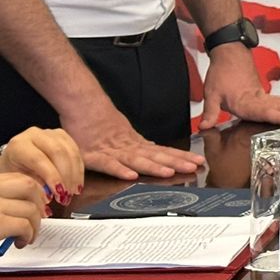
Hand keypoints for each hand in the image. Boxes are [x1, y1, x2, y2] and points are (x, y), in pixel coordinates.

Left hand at [0, 128, 83, 204]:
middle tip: (67, 195)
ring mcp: (51, 133)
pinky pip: (77, 152)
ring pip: (70, 151)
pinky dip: (79, 169)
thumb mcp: (17, 179)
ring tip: (73, 192)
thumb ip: (33, 184)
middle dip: (66, 176)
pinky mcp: (63, 136)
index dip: (51, 176)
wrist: (14, 160)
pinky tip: (77, 183)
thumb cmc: (14, 173)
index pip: (38, 158)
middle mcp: (35, 134)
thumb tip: (50, 194)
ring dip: (75, 174)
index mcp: (19, 145)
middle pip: (58, 152)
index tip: (58, 193)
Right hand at [0, 172, 46, 247]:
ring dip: (35, 224)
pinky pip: (24, 226)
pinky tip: (21, 242)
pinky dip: (28, 235)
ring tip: (27, 236)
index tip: (41, 202)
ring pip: (31, 207)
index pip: (20, 177)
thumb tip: (38, 204)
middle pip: (29, 187)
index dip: (35, 190)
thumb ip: (9, 201)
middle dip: (40, 205)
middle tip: (38, 220)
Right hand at [58, 99, 199, 181]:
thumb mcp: (123, 135)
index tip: (197, 161)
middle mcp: (128, 147)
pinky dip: (119, 169)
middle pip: (155, 156)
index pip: (163, 151)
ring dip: (153, 167)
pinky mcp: (92, 156)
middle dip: (175, 162)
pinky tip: (131, 175)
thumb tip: (155, 149)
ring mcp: (111, 151)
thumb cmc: (100, 121)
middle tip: (194, 166)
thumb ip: (138, 146)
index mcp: (135, 144)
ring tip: (169, 172)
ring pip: (136, 160)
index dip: (180, 157)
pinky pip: (107, 165)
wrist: (82, 104)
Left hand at [198, 45, 279, 131]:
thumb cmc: (222, 71)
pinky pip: (278, 100)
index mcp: (245, 101)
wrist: (229, 53)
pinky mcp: (262, 93)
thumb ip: (209, 112)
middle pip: (278, 108)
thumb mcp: (211, 93)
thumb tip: (204, 127)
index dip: (279, 117)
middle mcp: (257, 99)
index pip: (265, 112)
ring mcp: (261, 95)